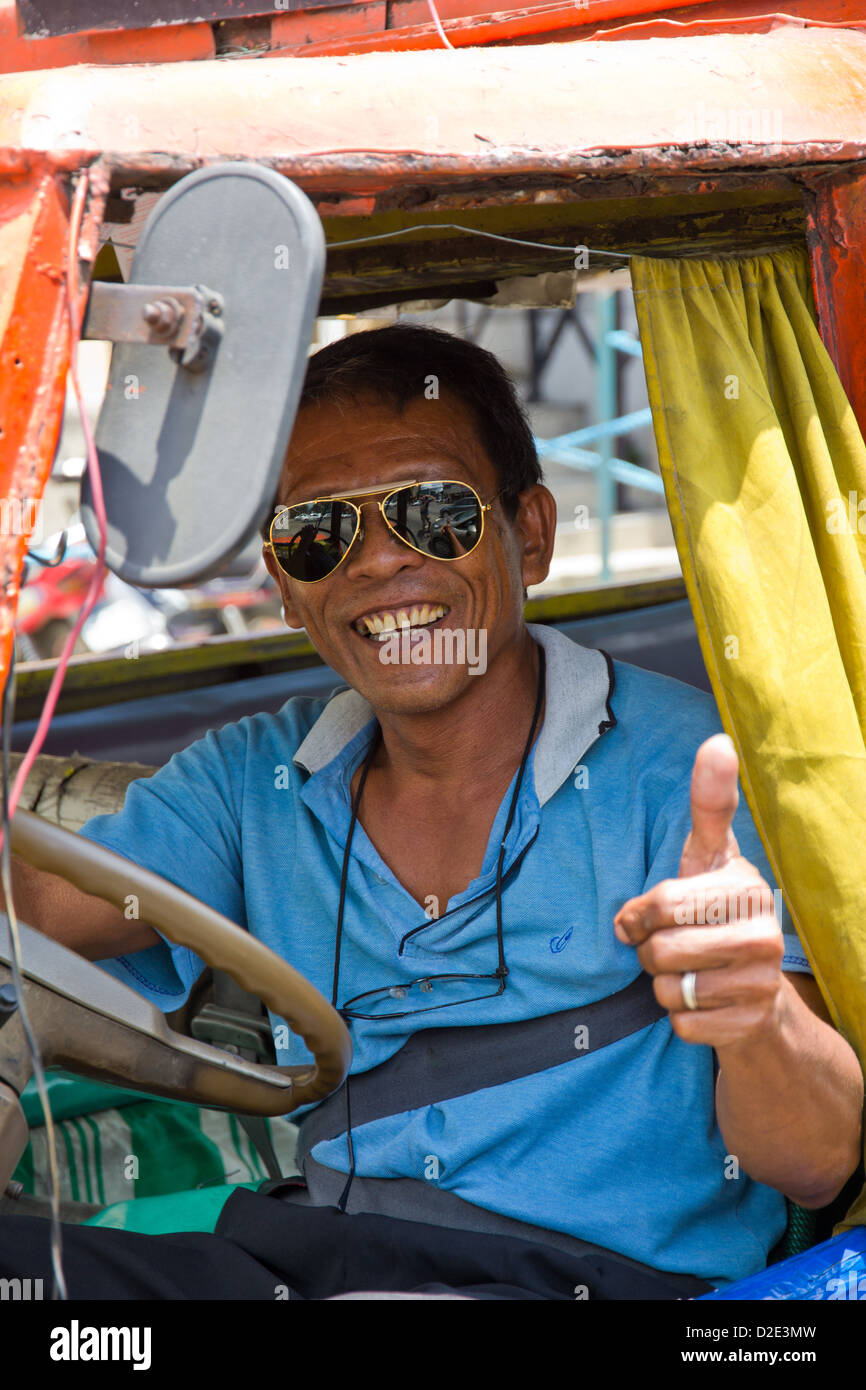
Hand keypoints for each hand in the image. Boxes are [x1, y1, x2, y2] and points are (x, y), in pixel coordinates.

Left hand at [613, 734, 785, 1050]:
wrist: (758, 998)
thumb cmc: (717, 916)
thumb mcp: (709, 859)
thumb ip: (709, 804)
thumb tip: (718, 741)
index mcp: (746, 887)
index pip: (662, 902)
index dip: (638, 915)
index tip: (638, 917)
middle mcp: (763, 933)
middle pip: (659, 949)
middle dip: (649, 953)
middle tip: (666, 948)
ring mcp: (761, 983)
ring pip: (667, 988)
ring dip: (663, 986)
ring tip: (688, 973)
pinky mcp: (750, 1026)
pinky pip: (680, 1023)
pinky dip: (679, 1018)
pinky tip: (703, 1004)